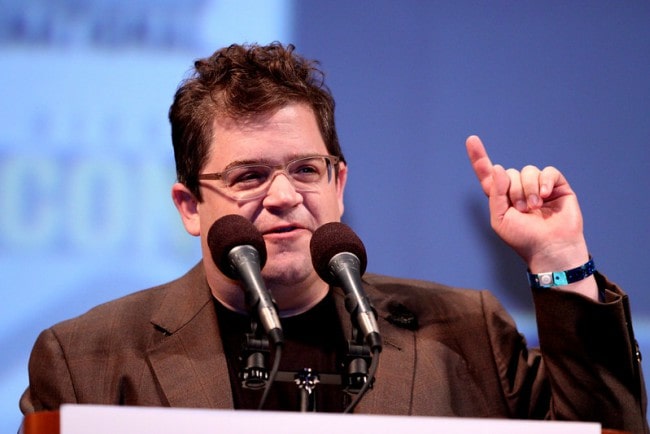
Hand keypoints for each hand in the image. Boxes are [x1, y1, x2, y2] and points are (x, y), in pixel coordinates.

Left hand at [466, 135, 596, 298]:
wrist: (550, 248)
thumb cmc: (523, 238)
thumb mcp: (499, 219)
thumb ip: (495, 193)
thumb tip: (498, 168)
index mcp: (501, 196)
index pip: (488, 174)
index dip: (479, 157)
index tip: (471, 140)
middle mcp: (518, 188)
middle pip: (509, 172)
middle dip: (513, 190)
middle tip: (521, 210)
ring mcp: (538, 186)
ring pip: (528, 170)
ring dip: (528, 189)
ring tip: (534, 208)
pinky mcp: (556, 185)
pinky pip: (548, 171)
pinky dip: (544, 182)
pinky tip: (545, 197)